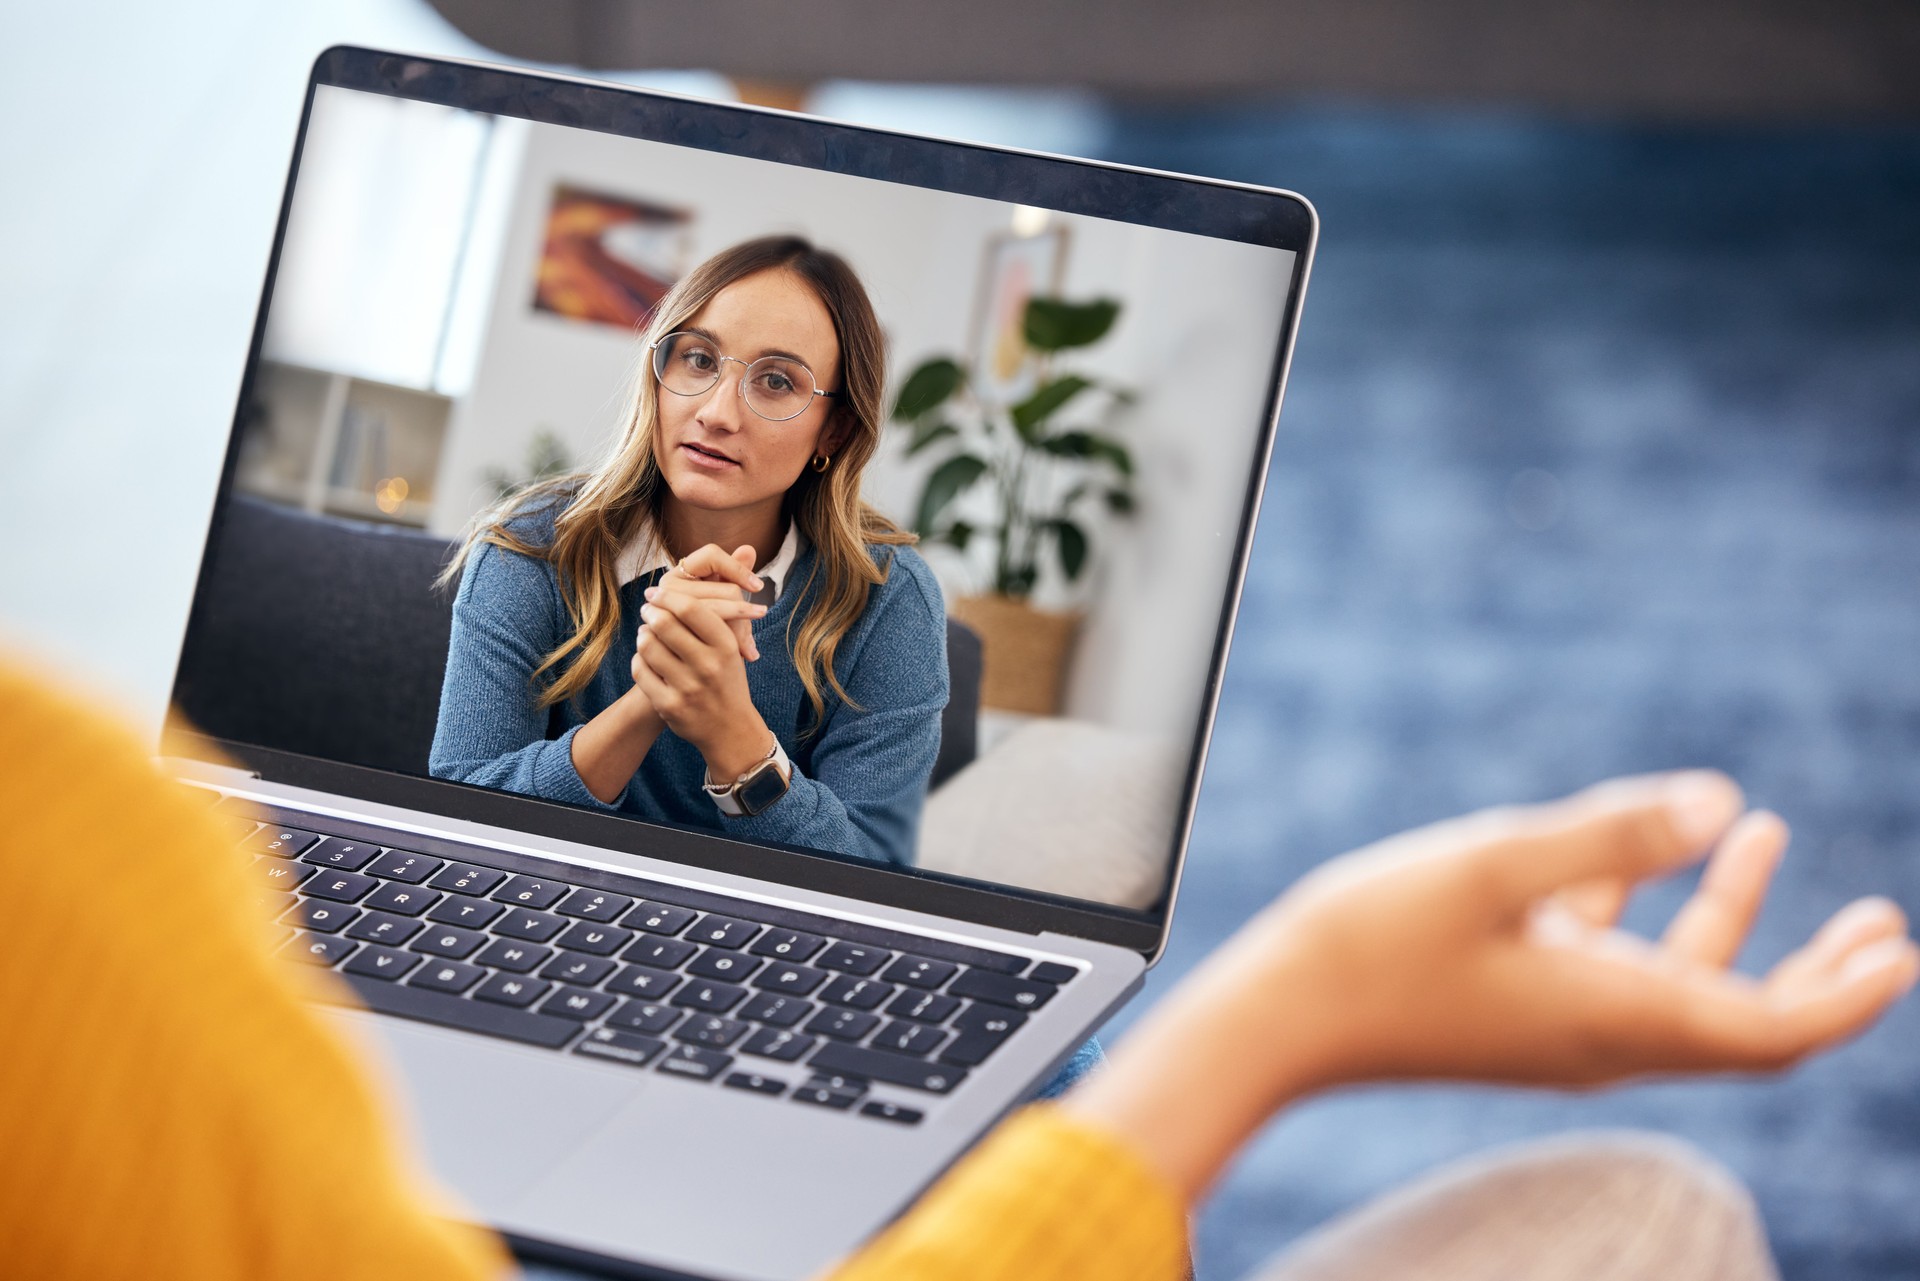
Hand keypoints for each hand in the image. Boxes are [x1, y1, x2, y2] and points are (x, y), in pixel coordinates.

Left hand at [631, 554, 771, 776]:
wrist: (729, 729)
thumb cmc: (729, 676)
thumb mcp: (736, 639)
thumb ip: (733, 595)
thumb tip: (748, 546)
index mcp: (727, 646)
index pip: (692, 608)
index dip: (669, 596)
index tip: (657, 592)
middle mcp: (709, 667)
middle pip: (665, 624)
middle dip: (651, 612)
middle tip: (647, 608)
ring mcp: (688, 688)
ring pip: (648, 645)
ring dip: (643, 634)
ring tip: (646, 631)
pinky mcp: (669, 706)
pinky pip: (641, 671)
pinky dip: (639, 660)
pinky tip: (645, 656)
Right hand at [657, 543, 763, 660]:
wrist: (687, 663)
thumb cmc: (710, 626)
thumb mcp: (725, 599)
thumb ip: (735, 572)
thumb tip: (749, 549)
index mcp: (683, 570)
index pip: (712, 555)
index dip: (737, 568)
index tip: (758, 588)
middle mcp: (668, 585)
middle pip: (722, 588)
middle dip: (742, 610)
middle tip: (756, 628)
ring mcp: (663, 607)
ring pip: (716, 610)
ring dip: (739, 630)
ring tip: (752, 649)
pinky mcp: (664, 632)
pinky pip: (707, 631)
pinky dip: (730, 642)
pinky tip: (746, 653)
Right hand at [1064, 772, 1917, 1200]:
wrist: (1277, 1014)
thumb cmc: (1372, 941)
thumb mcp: (1492, 867)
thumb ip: (1607, 832)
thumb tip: (1721, 797)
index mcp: (1611, 1016)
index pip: (1772, 1030)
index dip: (1847, 995)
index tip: (1901, 947)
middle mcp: (1600, 1034)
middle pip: (1745, 1020)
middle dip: (1820, 973)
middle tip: (1882, 923)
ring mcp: (1556, 1021)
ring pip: (1680, 984)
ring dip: (1736, 920)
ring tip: (1773, 833)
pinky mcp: (1515, 1002)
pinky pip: (1611, 960)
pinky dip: (1648, 906)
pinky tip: (1644, 839)